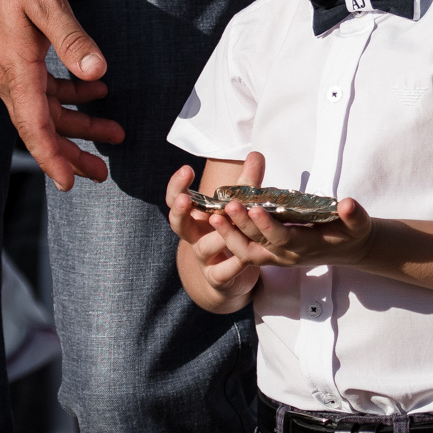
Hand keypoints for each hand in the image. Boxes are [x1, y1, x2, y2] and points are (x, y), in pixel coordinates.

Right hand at [0, 0, 121, 188]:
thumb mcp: (45, 2)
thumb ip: (72, 39)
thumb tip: (98, 72)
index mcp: (16, 71)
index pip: (35, 127)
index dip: (53, 157)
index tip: (70, 183)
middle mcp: (8, 77)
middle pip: (42, 127)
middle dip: (73, 152)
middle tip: (102, 173)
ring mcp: (8, 69)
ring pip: (45, 110)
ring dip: (77, 123)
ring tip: (112, 134)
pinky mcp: (12, 58)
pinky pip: (40, 89)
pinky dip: (68, 94)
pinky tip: (94, 88)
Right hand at [166, 162, 264, 304]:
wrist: (230, 278)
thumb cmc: (232, 235)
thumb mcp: (238, 208)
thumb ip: (246, 183)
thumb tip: (256, 154)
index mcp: (196, 217)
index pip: (176, 199)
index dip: (177, 186)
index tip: (186, 169)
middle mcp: (194, 237)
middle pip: (178, 224)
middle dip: (180, 210)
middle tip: (185, 199)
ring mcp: (204, 259)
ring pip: (204, 247)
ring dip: (216, 234)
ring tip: (226, 222)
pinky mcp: (218, 278)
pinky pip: (222, 272)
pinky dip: (232, 265)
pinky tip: (243, 257)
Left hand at [189, 153, 373, 272]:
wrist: (349, 250)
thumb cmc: (352, 233)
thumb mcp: (359, 224)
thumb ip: (354, 215)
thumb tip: (348, 204)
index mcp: (306, 247)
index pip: (282, 238)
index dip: (267, 225)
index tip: (254, 207)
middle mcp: (287, 256)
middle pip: (257, 246)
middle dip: (240, 227)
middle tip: (226, 206)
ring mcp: (276, 258)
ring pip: (246, 252)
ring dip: (229, 236)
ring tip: (213, 215)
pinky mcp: (269, 255)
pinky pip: (244, 250)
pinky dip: (229, 237)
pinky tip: (216, 218)